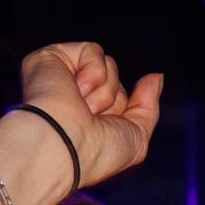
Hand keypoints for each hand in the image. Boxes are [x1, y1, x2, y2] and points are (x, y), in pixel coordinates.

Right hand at [16, 42, 164, 193]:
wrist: (63, 147)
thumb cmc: (96, 153)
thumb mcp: (136, 137)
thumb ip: (147, 106)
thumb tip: (156, 76)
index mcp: (84, 118)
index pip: (121, 100)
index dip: (121, 113)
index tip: (103, 134)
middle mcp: (70, 98)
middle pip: (116, 80)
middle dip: (114, 101)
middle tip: (90, 119)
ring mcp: (59, 77)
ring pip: (108, 64)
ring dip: (103, 91)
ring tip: (81, 108)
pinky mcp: (48, 59)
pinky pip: (93, 51)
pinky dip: (92, 73)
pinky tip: (73, 91)